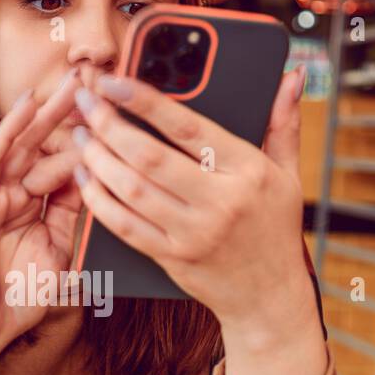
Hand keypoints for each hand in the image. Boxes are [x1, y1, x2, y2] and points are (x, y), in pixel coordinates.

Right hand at [0, 69, 85, 374]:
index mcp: (38, 211)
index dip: (91, 142)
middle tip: (97, 84)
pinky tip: (27, 108)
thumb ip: (78, 226)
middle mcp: (15, 198)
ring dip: (45, 113)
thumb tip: (105, 194)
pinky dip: (9, 133)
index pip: (67, 167)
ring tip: (69, 83)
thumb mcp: (61, 258)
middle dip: (71, 116)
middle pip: (47, 147)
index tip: (118, 117)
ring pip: (22, 145)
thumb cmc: (17, 302)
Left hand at [71, 65, 318, 344]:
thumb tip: (293, 76)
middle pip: (150, 157)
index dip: (145, 101)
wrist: (269, 298)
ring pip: (131, 190)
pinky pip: (125, 227)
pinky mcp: (172, 258)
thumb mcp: (288, 175)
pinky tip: (85, 179)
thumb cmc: (276, 229)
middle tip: (86, 103)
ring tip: (81, 136)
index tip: (115, 80)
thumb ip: (282, 123)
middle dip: (109, 125)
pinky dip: (99, 201)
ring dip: (98, 160)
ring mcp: (193, 233)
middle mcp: (220, 202)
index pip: (189, 126)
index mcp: (248, 171)